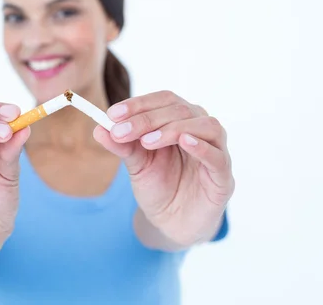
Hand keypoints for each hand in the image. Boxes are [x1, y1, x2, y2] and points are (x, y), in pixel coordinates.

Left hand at [93, 90, 233, 245]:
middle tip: (121, 131)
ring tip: (147, 141)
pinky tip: (183, 142)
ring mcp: (217, 152)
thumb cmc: (159, 187)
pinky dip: (202, 147)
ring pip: (205, 125)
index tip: (113, 114)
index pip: (164, 100)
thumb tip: (98, 128)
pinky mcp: (224, 178)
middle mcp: (201, 130)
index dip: (139, 104)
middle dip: (148, 118)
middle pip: (181, 109)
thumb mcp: (136, 165)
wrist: (172, 223)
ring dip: (173, 128)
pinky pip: (218, 156)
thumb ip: (122, 146)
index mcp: (180, 121)